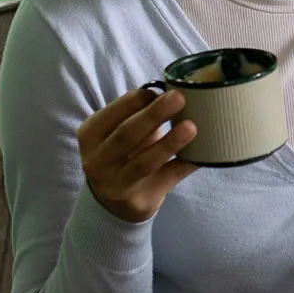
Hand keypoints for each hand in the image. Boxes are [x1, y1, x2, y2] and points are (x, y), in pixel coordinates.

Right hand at [78, 87, 199, 223]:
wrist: (115, 202)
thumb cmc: (123, 154)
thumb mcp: (118, 132)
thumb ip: (137, 114)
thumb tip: (172, 92)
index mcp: (90, 135)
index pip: (112, 114)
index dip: (137, 100)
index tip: (163, 90)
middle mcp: (98, 161)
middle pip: (126, 135)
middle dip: (153, 115)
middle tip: (179, 98)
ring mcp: (117, 184)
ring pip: (144, 162)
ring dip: (169, 143)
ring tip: (191, 127)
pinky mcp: (139, 201)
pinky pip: (167, 179)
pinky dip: (185, 165)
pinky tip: (202, 154)